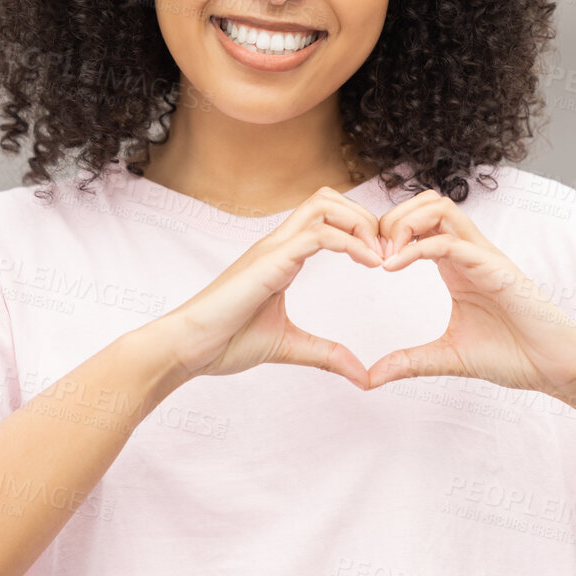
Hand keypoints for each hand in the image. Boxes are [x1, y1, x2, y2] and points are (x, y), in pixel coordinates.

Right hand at [155, 186, 386, 386]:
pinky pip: (317, 235)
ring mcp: (272, 249)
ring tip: (380, 255)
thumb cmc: (224, 342)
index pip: (326, 218)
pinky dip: (349, 242)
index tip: (385, 260)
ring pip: (323, 205)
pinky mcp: (269, 261)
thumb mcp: (289, 347)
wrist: (187, 348)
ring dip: (360, 223)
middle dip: (365, 218)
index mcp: (282, 256)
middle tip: (388, 253)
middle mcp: (277, 244)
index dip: (360, 230)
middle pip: (328, 198)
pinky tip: (369, 264)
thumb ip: (327, 355)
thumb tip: (362, 376)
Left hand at [367, 188, 575, 394]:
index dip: (388, 232)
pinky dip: (418, 248)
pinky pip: (453, 242)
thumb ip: (409, 361)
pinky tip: (394, 266)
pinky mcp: (497, 269)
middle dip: (392, 218)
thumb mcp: (448, 358)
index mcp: (458, 266)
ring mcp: (485, 257)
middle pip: (428, 202)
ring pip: (441, 208)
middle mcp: (471, 253)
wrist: (556, 367)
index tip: (367, 262)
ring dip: (405, 223)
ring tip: (384, 256)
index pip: (421, 222)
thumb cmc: (514, 355)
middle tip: (372, 253)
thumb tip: (370, 378)